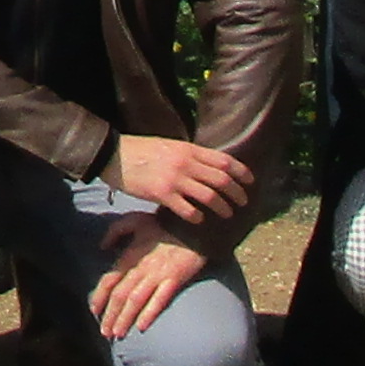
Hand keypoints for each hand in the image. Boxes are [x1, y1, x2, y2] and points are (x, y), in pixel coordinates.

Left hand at [91, 224, 208, 343]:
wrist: (191, 224)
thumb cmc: (163, 223)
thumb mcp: (134, 220)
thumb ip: (115, 231)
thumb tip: (102, 247)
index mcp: (130, 255)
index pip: (109, 279)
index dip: (99, 296)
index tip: (94, 311)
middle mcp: (140, 267)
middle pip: (120, 295)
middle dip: (110, 315)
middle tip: (105, 333)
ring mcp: (157, 274)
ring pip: (136, 301)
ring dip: (125, 319)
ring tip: (118, 334)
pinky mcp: (175, 279)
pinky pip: (160, 300)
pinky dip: (150, 313)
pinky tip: (142, 327)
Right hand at [102, 131, 252, 224]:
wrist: (114, 155)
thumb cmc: (141, 150)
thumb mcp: (169, 146)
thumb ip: (189, 155)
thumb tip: (209, 166)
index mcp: (188, 149)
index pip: (224, 160)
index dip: (241, 172)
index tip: (250, 182)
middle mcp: (185, 163)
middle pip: (222, 180)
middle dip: (237, 193)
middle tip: (242, 203)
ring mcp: (174, 179)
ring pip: (209, 196)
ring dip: (222, 207)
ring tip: (227, 214)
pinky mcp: (162, 194)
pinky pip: (188, 209)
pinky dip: (198, 216)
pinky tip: (200, 220)